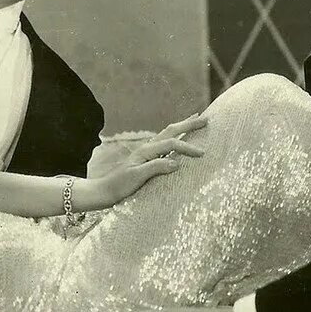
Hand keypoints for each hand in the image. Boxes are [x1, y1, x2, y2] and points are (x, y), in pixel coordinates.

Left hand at [87, 114, 207, 207]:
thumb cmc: (119, 186)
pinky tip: (179, 139)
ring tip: (195, 120)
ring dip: (182, 127)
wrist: (104, 192)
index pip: (172, 144)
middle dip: (189, 124)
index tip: (203, 154)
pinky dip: (176, 137)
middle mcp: (147, 148)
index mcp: (146, 151)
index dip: (188, 148)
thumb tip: (176, 163)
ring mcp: (147, 153)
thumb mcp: (136, 178)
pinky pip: (165, 143)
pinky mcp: (147, 159)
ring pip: (168, 134)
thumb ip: (155, 168)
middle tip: (206, 119)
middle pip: (171, 131)